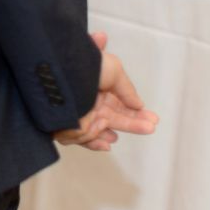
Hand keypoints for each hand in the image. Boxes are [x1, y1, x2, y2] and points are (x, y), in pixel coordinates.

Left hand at [53, 33, 158, 150]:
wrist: (56, 70)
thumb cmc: (83, 65)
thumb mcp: (112, 69)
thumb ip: (127, 88)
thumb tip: (139, 104)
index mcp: (98, 89)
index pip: (120, 106)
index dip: (137, 114)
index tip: (153, 120)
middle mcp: (88, 102)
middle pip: (114, 120)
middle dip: (133, 124)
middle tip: (150, 127)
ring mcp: (77, 114)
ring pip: (98, 131)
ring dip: (109, 132)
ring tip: (115, 134)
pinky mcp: (64, 124)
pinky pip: (80, 138)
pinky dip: (92, 140)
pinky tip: (107, 144)